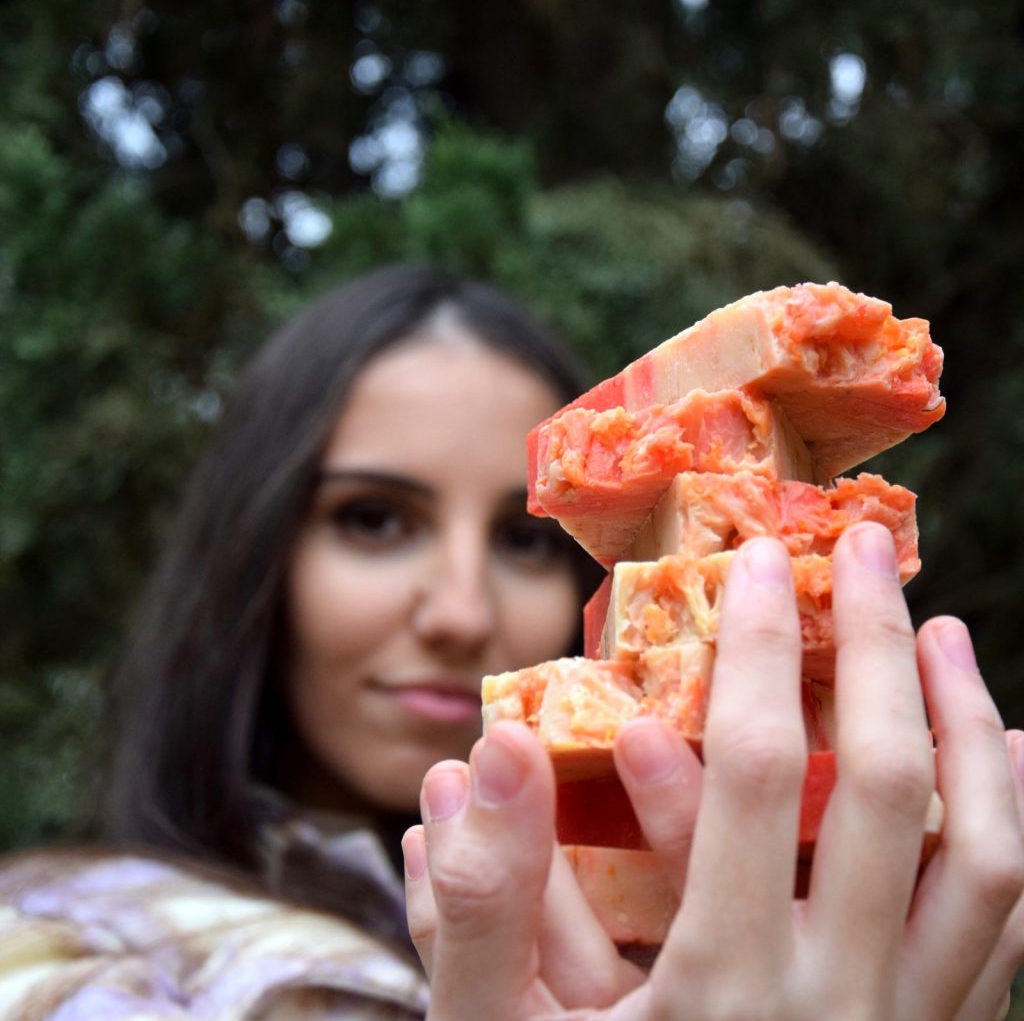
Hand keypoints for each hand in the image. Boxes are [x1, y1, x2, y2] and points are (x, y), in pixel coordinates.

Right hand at [404, 525, 1023, 1019]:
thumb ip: (488, 902)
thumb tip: (488, 753)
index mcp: (725, 990)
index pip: (762, 774)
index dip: (760, 652)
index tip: (756, 561)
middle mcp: (839, 1008)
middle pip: (892, 792)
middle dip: (878, 652)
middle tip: (868, 554)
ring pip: (985, 861)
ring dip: (969, 731)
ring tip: (944, 635)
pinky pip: (1004, 933)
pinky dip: (1013, 832)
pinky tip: (1005, 765)